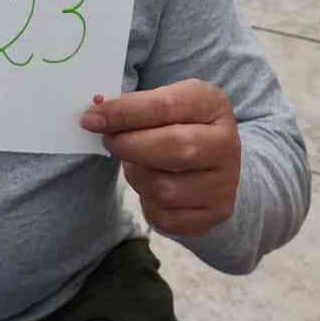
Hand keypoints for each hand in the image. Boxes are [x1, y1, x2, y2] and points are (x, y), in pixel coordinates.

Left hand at [81, 80, 240, 238]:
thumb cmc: (178, 125)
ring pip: (164, 189)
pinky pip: (167, 217)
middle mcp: (227, 143)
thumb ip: (134, 106)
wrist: (212, 163)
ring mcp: (225, 182)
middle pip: (173, 148)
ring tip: (138, 164)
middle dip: (129, 146)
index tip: (92, 118)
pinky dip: (148, 204)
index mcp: (212, 104)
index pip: (165, 106)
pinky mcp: (216, 214)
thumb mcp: (164, 103)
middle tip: (109, 141)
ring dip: (137, 177)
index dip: (125, 113)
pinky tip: (152, 186)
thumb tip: (96, 115)